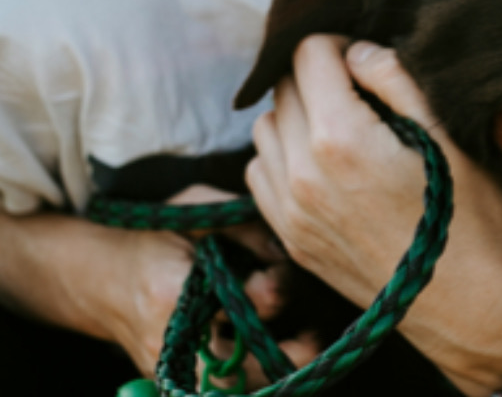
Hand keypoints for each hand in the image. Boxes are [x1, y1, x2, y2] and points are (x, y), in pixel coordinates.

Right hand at [102, 186, 317, 385]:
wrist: (100, 277)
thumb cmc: (155, 236)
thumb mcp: (195, 210)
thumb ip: (244, 227)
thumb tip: (286, 251)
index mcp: (171, 293)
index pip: (233, 305)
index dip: (268, 292)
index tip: (279, 277)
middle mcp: (170, 340)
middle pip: (233, 370)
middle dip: (280, 356)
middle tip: (314, 338)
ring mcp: (170, 367)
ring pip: (230, 389)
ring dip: (272, 373)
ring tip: (307, 346)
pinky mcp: (174, 379)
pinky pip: (220, 389)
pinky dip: (254, 377)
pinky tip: (280, 355)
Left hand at [246, 36, 501, 394]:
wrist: (469, 304)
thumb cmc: (471, 218)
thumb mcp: (448, 135)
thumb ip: (396, 80)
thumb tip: (358, 52)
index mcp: (341, 138)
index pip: (308, 54)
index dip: (339, 44)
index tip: (366, 60)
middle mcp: (302, 172)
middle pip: (283, 87)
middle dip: (317, 76)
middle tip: (360, 91)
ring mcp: (291, 210)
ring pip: (264, 128)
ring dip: (296, 115)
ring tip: (342, 127)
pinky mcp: (291, 238)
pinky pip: (261, 174)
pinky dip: (283, 156)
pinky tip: (324, 165)